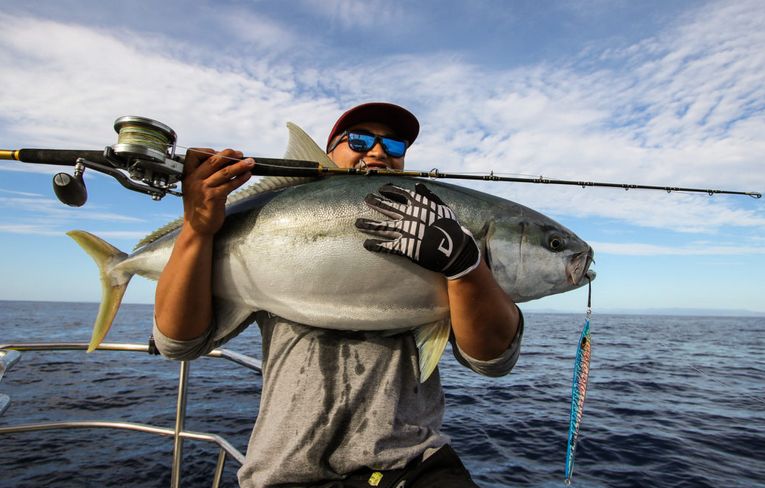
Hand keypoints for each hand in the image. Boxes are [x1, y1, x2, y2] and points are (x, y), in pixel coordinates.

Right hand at [181, 148, 253, 235]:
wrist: (196, 228)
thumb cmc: (198, 208)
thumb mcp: (195, 188)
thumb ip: (204, 175)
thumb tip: (224, 161)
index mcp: (188, 175)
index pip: (193, 154)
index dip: (208, 150)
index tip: (220, 152)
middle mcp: (194, 180)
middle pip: (213, 160)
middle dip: (229, 155)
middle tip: (240, 154)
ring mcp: (203, 189)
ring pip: (224, 172)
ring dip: (240, 166)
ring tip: (250, 162)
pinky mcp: (214, 198)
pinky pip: (230, 185)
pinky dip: (240, 179)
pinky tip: (247, 176)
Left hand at [355, 183, 480, 279]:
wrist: (454, 249)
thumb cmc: (451, 227)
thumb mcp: (442, 207)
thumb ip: (429, 196)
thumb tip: (417, 186)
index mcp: (418, 205)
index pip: (399, 193)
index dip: (389, 190)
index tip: (381, 189)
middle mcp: (409, 216)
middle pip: (387, 207)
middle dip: (375, 202)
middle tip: (366, 198)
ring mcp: (405, 231)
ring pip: (382, 226)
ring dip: (368, 224)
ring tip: (357, 223)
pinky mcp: (404, 247)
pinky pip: (386, 246)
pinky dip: (375, 245)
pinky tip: (366, 244)